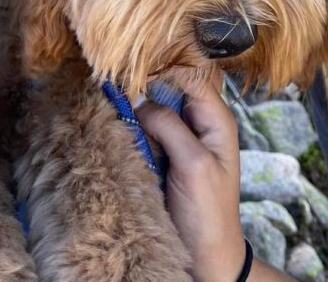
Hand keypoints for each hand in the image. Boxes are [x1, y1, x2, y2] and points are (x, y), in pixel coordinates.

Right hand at [135, 73, 247, 281]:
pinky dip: (132, 125)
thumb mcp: (194, 165)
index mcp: (217, 119)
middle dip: (145, 83)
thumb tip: (141, 99)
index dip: (163, 69)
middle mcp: (199, 122)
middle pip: (170, 88)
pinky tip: (115, 120)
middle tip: (116, 81)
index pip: (190, 75)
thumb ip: (171, 127)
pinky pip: (146, 130)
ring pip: (154, 108)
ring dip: (135, 104)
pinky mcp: (163, 155)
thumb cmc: (209, 213)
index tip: (133, 70)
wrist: (206, 258)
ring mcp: (180, 139)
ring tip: (111, 97)